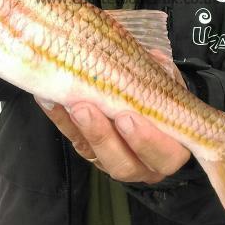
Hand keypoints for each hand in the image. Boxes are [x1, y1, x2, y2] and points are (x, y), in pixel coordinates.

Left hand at [35, 50, 190, 182]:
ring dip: (82, 130)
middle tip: (87, 109)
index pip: (165, 156)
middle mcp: (144, 165)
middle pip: (125, 165)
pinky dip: (62, 120)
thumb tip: (155, 58)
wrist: (146, 106)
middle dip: (104, 137)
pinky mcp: (91, 153)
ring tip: (71, 104)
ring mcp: (115, 161)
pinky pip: (75, 141)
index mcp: (172, 150)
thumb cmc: (163, 99)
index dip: (147, 141)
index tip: (127, 117)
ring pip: (97, 158)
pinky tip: (52, 100)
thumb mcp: (171, 87)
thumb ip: (165, 76)